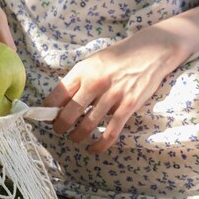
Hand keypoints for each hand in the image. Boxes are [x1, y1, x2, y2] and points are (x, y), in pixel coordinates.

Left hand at [43, 27, 188, 153]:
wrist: (151, 50)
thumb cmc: (118, 57)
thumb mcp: (92, 62)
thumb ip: (77, 80)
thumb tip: (58, 103)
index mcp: (83, 71)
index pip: (57, 95)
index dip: (48, 111)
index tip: (46, 118)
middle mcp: (95, 82)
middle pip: (69, 114)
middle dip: (60, 127)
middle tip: (59, 131)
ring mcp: (112, 95)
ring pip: (88, 125)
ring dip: (77, 136)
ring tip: (75, 138)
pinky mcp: (128, 105)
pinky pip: (111, 132)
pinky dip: (100, 144)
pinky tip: (93, 148)